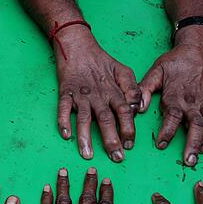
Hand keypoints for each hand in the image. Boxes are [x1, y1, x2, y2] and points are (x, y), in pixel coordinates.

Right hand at [54, 27, 139, 160]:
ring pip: (84, 118)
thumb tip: (139, 109)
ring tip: (88, 155)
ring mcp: (80, 95)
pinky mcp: (65, 93)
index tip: (130, 145)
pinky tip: (65, 135)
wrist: (78, 46)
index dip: (128, 129)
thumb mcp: (123, 70)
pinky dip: (63, 121)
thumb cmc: (101, 61)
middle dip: (111, 140)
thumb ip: (132, 89)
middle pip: (106, 119)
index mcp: (113, 91)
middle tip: (116, 157)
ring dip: (86, 137)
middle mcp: (98, 95)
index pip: (124, 112)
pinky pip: (63, 109)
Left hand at [139, 38, 202, 165]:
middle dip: (194, 143)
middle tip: (189, 160)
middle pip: (196, 124)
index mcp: (176, 96)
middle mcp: (193, 100)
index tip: (162, 145)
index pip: (173, 116)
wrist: (195, 50)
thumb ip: (145, 90)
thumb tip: (138, 108)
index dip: (167, 131)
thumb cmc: (173, 63)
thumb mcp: (155, 72)